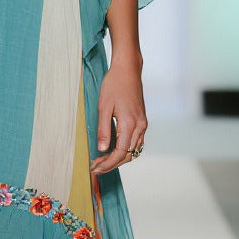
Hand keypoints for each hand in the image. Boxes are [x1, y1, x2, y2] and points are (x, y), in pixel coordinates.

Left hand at [90, 57, 146, 175]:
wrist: (128, 70)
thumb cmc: (114, 85)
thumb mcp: (104, 107)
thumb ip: (103, 130)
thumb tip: (102, 149)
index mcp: (130, 124)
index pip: (120, 153)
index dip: (108, 164)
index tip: (95, 168)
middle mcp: (139, 126)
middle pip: (128, 155)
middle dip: (112, 164)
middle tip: (96, 166)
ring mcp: (143, 124)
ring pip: (134, 150)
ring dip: (119, 158)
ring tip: (102, 160)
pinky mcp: (142, 121)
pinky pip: (136, 142)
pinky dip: (126, 150)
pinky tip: (113, 149)